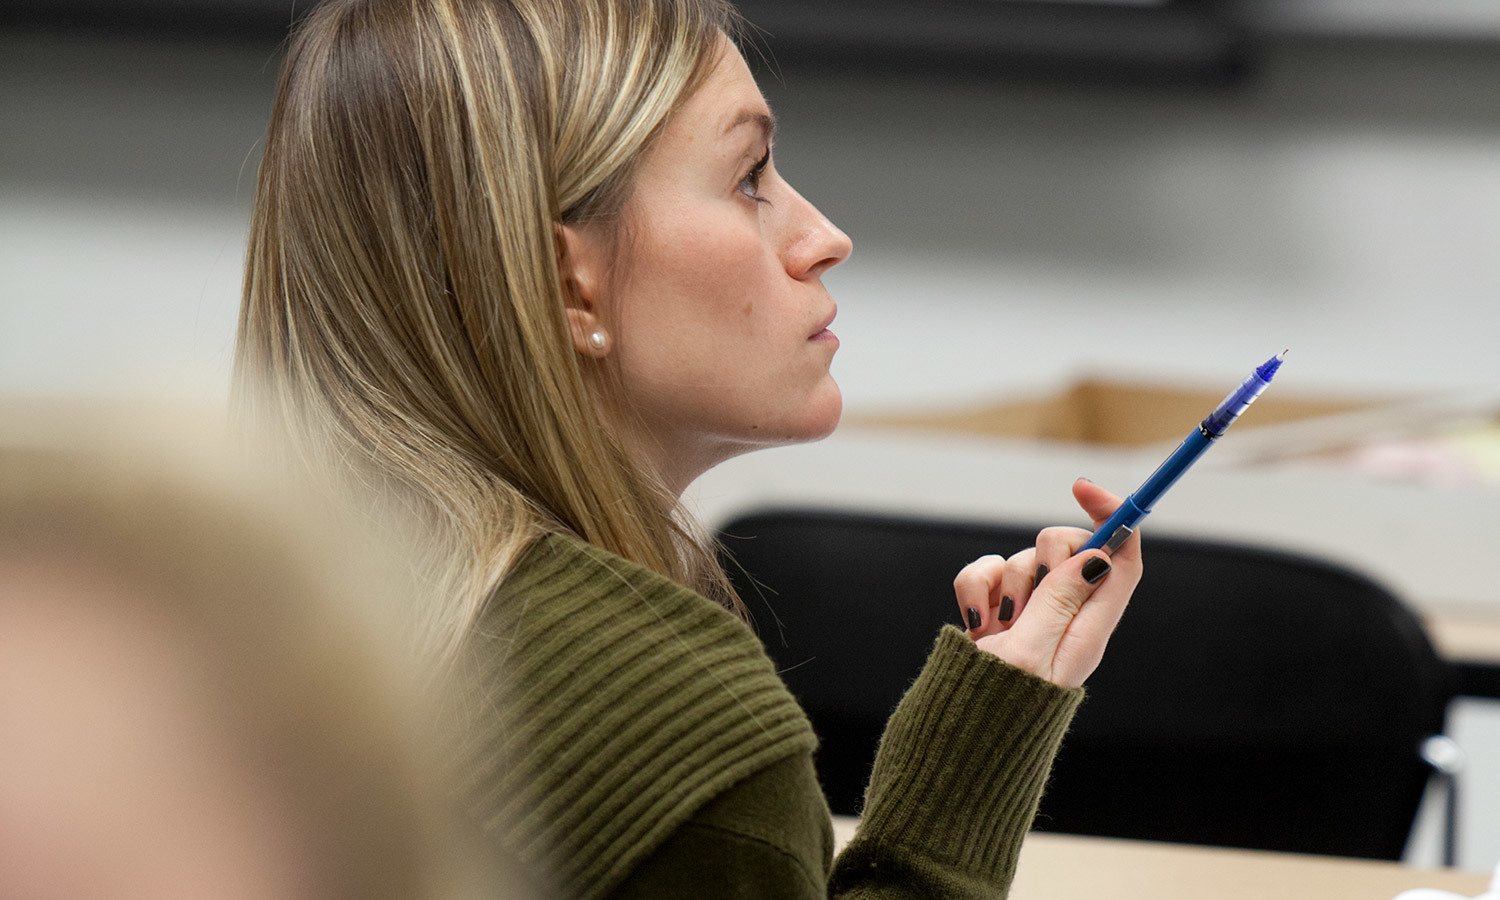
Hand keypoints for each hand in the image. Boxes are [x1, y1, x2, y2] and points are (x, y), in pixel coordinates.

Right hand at [952, 479, 1142, 688]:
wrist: (952, 729)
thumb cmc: (996, 706)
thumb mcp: (1030, 654)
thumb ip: (1059, 602)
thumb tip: (1099, 556)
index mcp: (1089, 630)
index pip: (1119, 560)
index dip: (1112, 518)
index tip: (1083, 488)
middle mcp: (1064, 615)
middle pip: (1070, 548)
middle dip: (1042, 557)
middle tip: (1026, 600)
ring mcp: (1029, 612)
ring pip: (1024, 557)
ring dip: (1002, 583)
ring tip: (995, 629)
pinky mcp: (995, 609)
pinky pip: (987, 570)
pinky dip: (975, 589)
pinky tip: (974, 624)